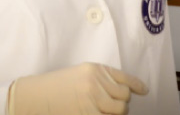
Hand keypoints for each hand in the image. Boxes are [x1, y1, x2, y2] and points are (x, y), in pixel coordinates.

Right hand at [8, 62, 148, 114]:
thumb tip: (118, 92)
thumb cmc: (55, 86)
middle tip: (113, 105)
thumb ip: (99, 79)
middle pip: (124, 95)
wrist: (35, 96)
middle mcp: (97, 82)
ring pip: (120, 110)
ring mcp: (93, 99)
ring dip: (117, 113)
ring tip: (106, 112)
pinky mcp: (89, 114)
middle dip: (122, 102)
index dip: (136, 85)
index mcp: (95, 69)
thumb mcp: (79, 74)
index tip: (144, 90)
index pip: (124, 77)